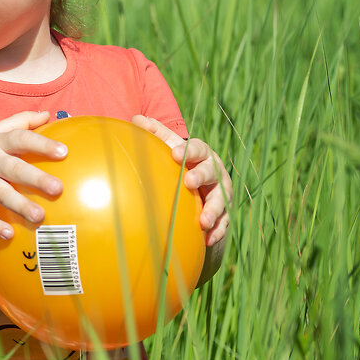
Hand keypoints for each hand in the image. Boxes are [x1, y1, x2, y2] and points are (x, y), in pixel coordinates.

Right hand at [0, 110, 67, 239]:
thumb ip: (21, 121)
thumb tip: (49, 113)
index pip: (20, 138)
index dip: (41, 144)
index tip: (63, 152)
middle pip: (14, 168)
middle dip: (36, 178)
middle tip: (58, 188)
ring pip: (0, 194)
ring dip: (19, 205)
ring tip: (40, 216)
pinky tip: (9, 234)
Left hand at [131, 115, 231, 245]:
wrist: (197, 183)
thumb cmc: (177, 161)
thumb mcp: (167, 146)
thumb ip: (154, 133)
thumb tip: (135, 119)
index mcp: (201, 153)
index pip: (198, 148)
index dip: (188, 151)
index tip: (174, 154)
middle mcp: (215, 171)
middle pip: (212, 172)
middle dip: (202, 176)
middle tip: (189, 182)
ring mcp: (221, 192)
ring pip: (221, 200)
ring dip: (213, 211)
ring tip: (204, 222)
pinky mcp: (224, 212)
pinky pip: (224, 222)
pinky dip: (218, 231)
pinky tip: (208, 241)